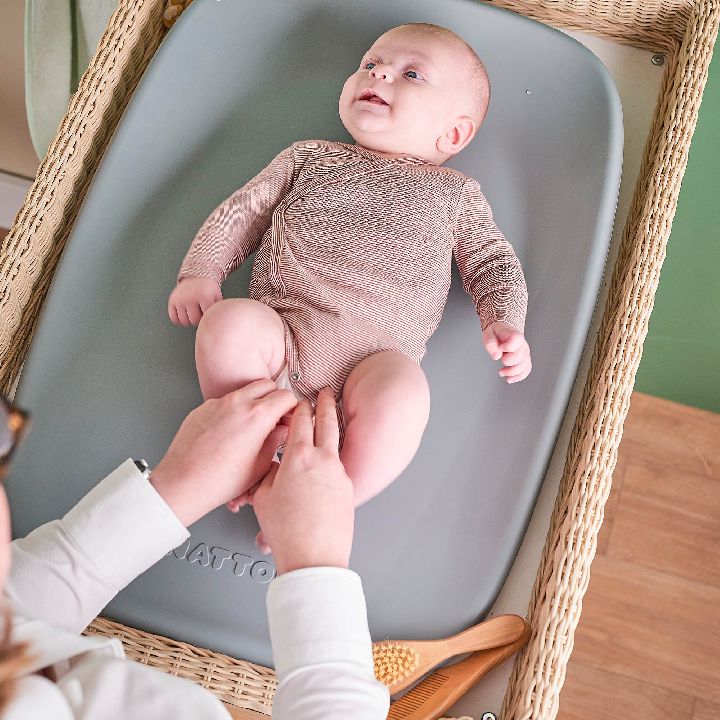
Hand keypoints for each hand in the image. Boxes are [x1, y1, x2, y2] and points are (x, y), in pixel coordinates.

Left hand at [149, 380, 297, 525]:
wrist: (183, 483)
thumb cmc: (219, 481)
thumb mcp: (260, 466)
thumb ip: (276, 440)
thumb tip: (282, 430)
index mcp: (257, 416)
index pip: (286, 396)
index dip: (292, 408)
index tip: (290, 419)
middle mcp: (237, 402)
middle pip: (267, 385)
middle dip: (274, 399)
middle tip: (274, 419)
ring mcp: (217, 403)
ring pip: (244, 391)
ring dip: (254, 402)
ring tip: (251, 427)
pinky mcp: (202, 408)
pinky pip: (224, 402)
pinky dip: (232, 411)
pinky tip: (228, 433)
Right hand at [168, 276, 222, 325]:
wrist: (196, 276)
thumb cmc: (208, 289)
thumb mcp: (217, 297)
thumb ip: (218, 310)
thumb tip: (216, 323)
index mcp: (204, 297)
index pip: (206, 318)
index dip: (208, 318)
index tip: (209, 313)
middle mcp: (190, 297)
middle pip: (194, 321)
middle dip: (199, 320)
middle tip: (201, 313)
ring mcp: (180, 299)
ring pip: (184, 321)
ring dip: (189, 320)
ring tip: (193, 313)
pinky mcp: (172, 301)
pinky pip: (174, 319)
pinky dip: (179, 320)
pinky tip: (185, 314)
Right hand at [251, 387, 354, 574]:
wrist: (314, 557)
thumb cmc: (287, 531)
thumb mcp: (263, 497)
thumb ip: (269, 474)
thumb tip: (274, 469)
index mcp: (299, 457)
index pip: (301, 420)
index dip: (300, 407)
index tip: (300, 400)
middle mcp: (323, 460)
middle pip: (327, 422)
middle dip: (326, 404)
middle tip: (327, 391)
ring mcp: (339, 474)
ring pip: (336, 443)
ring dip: (333, 427)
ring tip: (331, 418)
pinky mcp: (348, 489)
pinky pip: (339, 466)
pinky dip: (333, 458)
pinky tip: (327, 463)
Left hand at [483, 320, 531, 383]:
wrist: (503, 332)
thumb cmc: (496, 333)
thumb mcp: (489, 334)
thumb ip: (491, 343)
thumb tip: (496, 356)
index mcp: (515, 335)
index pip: (516, 341)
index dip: (507, 347)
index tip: (500, 347)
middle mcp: (522, 345)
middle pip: (521, 356)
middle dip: (508, 361)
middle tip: (501, 359)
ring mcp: (525, 353)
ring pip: (525, 365)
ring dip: (512, 373)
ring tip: (501, 373)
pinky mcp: (524, 360)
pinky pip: (526, 370)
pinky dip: (518, 377)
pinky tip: (510, 379)